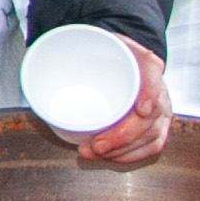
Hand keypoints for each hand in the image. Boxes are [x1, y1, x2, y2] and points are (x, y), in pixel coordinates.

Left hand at [72, 42, 174, 168]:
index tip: (141, 109)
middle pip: (152, 114)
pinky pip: (151, 146)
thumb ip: (72, 50)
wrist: (118, 61)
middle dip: (125, 135)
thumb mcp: (92, 44)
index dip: (151, 92)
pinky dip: (130, 155)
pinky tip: (110, 156)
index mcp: (141, 61)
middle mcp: (157, 86)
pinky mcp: (156, 126)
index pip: (152, 72)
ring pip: (152, 134)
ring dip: (123, 150)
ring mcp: (160, 108)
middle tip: (98, 145)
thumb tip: (39, 61)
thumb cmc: (104, 56)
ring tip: (95, 152)